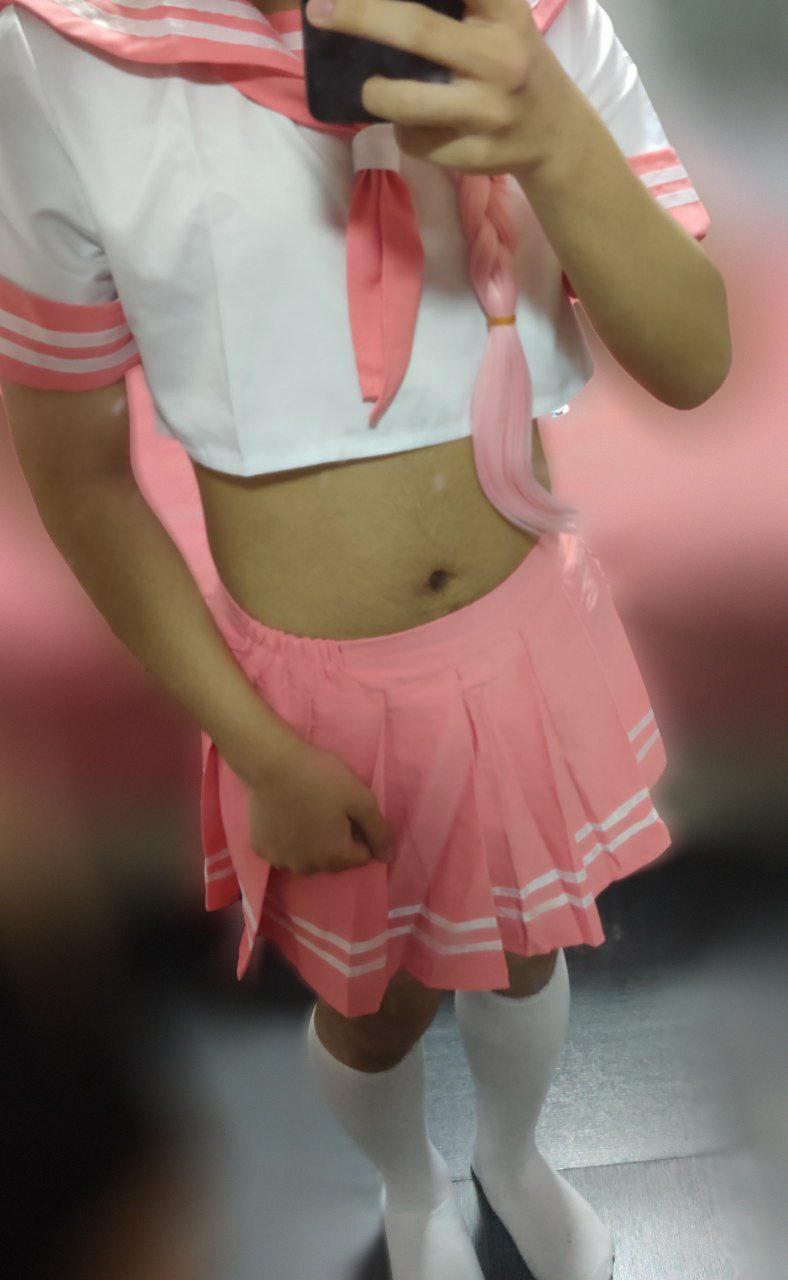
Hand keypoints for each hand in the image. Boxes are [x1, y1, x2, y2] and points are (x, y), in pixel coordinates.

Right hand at [247, 735, 395, 875]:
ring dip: (311, 844)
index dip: (359, 833)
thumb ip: (378, 831)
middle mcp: (308, 868)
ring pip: (307, 858)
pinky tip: (285, 817)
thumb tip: (387, 857)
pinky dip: (287, 840)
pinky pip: (283, 851)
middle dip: (336, 841)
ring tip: (306, 813)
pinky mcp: (261, 849)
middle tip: (327, 809)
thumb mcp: (361, 799)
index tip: (348, 811)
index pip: (361, 856)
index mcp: (335, 857)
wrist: (272, 763)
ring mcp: (281, 860)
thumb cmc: (321, 778)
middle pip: (334, 860)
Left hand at [304, 0, 566, 174]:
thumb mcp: (499, 18)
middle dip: (359, 16)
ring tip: (373, 89)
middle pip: (417, 31)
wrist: (556, 135)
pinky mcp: (478, 155)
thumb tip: (377, 5)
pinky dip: (404, 133)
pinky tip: (415, 124)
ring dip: (376, 94)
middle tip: (319, 11)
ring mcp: (490, 112)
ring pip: (407, 103)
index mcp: (503, 13)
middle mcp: (501, 58)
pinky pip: (417, 143)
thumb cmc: (512, 62)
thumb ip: (456, 5)